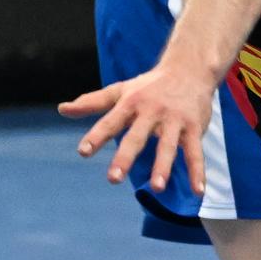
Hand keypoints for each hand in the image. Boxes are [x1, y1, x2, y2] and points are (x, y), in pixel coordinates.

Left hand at [59, 59, 217, 192]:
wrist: (190, 67)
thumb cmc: (150, 85)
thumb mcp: (121, 90)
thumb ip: (92, 103)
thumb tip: (62, 109)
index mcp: (131, 103)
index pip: (110, 121)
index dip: (97, 136)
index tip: (84, 151)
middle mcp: (152, 112)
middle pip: (137, 137)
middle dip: (125, 157)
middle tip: (113, 179)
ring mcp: (175, 120)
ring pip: (168, 146)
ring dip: (163, 166)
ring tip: (157, 187)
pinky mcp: (194, 127)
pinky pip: (195, 153)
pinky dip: (198, 172)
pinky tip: (198, 192)